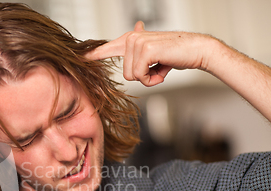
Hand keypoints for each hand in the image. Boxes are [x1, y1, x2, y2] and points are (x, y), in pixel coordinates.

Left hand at [86, 21, 214, 86]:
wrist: (197, 49)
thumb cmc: (175, 54)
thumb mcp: (154, 52)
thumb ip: (140, 47)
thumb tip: (137, 26)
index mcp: (131, 39)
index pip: (107, 47)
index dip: (93, 54)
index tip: (80, 57)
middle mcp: (132, 38)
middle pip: (126, 74)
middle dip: (144, 76)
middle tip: (158, 66)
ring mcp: (137, 42)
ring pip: (133, 76)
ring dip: (150, 77)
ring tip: (162, 65)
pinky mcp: (145, 50)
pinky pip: (141, 76)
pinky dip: (154, 78)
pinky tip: (164, 67)